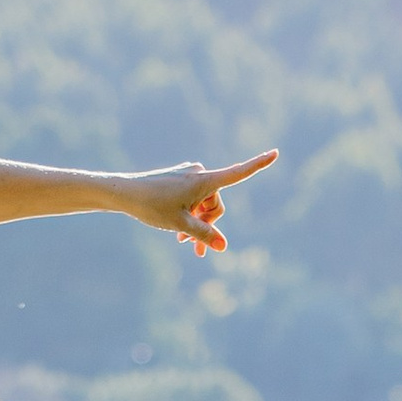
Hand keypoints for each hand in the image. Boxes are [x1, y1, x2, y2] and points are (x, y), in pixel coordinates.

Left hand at [118, 149, 275, 253]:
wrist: (124, 193)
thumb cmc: (152, 206)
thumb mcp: (180, 224)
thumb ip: (204, 235)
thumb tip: (224, 246)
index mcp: (204, 180)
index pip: (238, 173)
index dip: (258, 164)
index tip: (276, 152)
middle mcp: (199, 173)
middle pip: (217, 203)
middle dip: (208, 224)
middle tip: (193, 248)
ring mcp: (189, 175)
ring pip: (204, 204)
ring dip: (197, 222)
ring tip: (181, 241)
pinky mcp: (180, 178)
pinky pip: (193, 199)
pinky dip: (190, 214)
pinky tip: (178, 231)